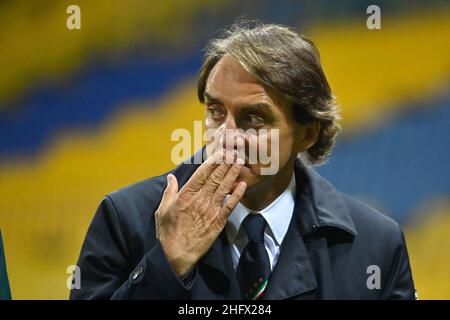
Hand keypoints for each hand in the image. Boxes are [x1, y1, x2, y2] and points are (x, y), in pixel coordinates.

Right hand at [155, 151, 246, 276]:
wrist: (176, 254)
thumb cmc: (168, 232)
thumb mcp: (162, 210)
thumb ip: (169, 192)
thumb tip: (171, 177)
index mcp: (186, 195)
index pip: (201, 174)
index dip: (212, 161)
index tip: (219, 151)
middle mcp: (199, 200)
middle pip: (215, 177)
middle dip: (225, 163)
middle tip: (233, 151)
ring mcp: (210, 210)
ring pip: (223, 188)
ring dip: (232, 174)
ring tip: (240, 162)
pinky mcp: (218, 222)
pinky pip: (230, 206)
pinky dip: (237, 195)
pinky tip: (242, 185)